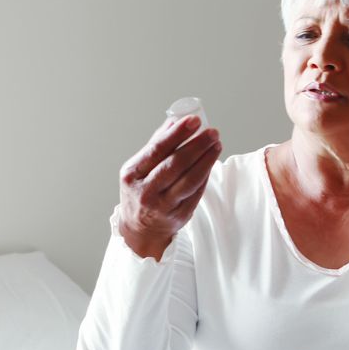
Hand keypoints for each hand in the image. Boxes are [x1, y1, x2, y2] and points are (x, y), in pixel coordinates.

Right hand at [118, 115, 221, 259]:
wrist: (139, 228)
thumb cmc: (140, 191)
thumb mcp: (138, 168)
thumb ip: (156, 144)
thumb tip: (175, 120)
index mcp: (132, 174)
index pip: (157, 150)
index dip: (178, 134)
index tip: (194, 120)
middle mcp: (146, 192)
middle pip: (176, 165)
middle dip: (197, 145)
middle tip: (212, 132)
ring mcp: (162, 207)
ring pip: (190, 180)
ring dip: (206, 160)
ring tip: (216, 145)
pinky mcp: (179, 216)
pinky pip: (196, 192)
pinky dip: (205, 175)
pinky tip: (211, 162)